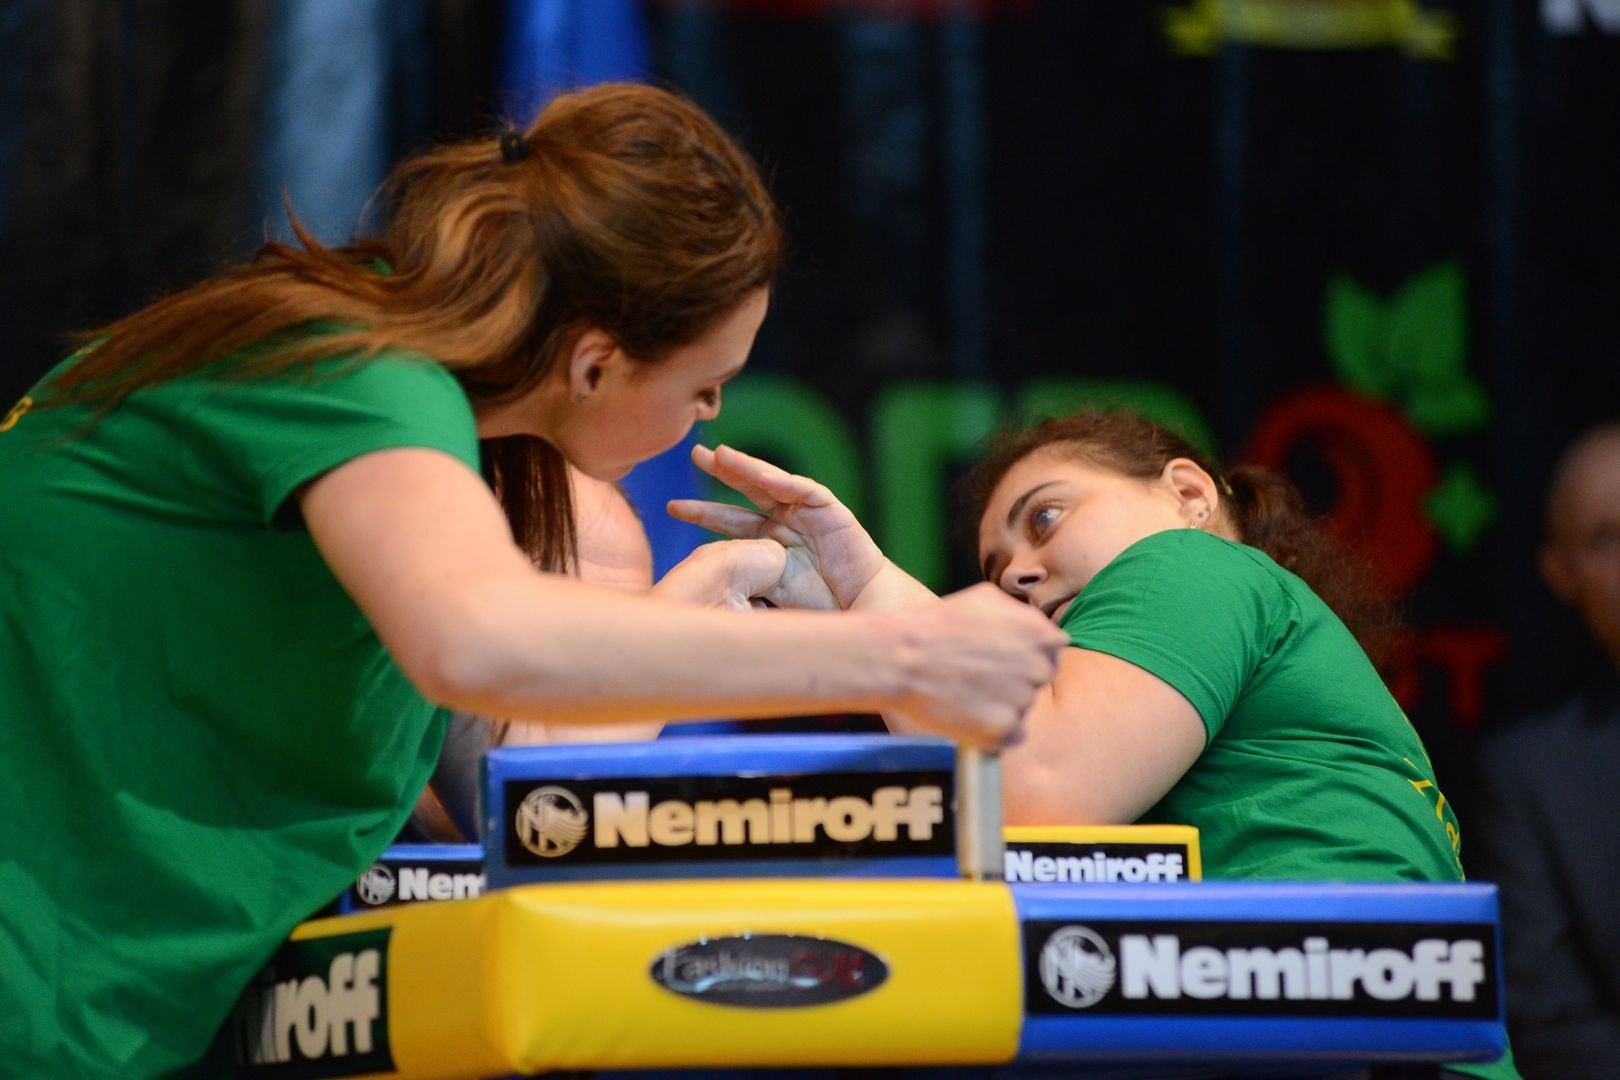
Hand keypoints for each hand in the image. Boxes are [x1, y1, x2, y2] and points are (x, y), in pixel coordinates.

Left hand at [667, 445, 883, 608]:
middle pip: (745, 494)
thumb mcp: (770, 598)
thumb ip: (743, 587)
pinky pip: (803, 490)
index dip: (703, 513)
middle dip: (719, 474)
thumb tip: (698, 597)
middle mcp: (784, 524)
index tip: (672, 507)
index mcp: (767, 546)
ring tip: (719, 454)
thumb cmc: (820, 613)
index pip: (729, 523)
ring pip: (771, 484)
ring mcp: (806, 515)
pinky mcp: (830, 511)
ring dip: (746, 467)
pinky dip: (781, 480)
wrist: (863, 613)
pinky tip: (759, 473)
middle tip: (694, 454)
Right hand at [885, 583, 1070, 750]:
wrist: (902, 659)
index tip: (1004, 656)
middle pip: (1040, 679)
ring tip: (967, 689)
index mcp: (1039, 634)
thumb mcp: (986, 597)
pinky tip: (970, 712)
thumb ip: (1023, 614)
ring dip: (1004, 702)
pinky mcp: (1003, 730)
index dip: (1028, 652)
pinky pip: (1013, 734)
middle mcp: (1037, 668)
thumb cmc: (939, 625)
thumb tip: (1042, 632)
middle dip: (1018, 677)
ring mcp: (1022, 701)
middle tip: (982, 674)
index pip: (1053, 650)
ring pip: (1025, 707)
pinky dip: (996, 729)